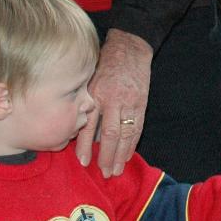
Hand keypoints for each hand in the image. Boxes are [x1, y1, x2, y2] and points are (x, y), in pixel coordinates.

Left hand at [79, 29, 151, 176]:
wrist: (129, 47)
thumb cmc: (104, 64)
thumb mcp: (89, 80)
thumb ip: (85, 103)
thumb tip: (80, 130)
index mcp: (96, 94)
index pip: (89, 125)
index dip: (86, 146)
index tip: (83, 162)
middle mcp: (112, 100)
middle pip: (110, 134)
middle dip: (107, 156)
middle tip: (104, 173)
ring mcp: (129, 102)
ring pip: (126, 134)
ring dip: (121, 155)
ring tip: (116, 170)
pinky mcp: (141, 102)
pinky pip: (137, 127)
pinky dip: (133, 143)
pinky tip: (128, 155)